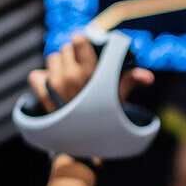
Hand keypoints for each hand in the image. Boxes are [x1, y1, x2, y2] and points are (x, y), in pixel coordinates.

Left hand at [28, 33, 153, 113]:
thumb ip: (130, 81)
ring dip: (58, 66)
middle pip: (65, 49)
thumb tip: (149, 76)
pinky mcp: (44, 96)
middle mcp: (71, 76)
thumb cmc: (105, 118)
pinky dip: (42, 79)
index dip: (81, 44)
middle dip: (72, 56)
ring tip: (68, 79)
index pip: (78, 41)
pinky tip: (52, 87)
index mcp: (90, 73)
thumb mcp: (118, 98)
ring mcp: (55, 85)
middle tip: (80, 70)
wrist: (86, 145)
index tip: (84, 50)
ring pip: (52, 60)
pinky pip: (36, 76)